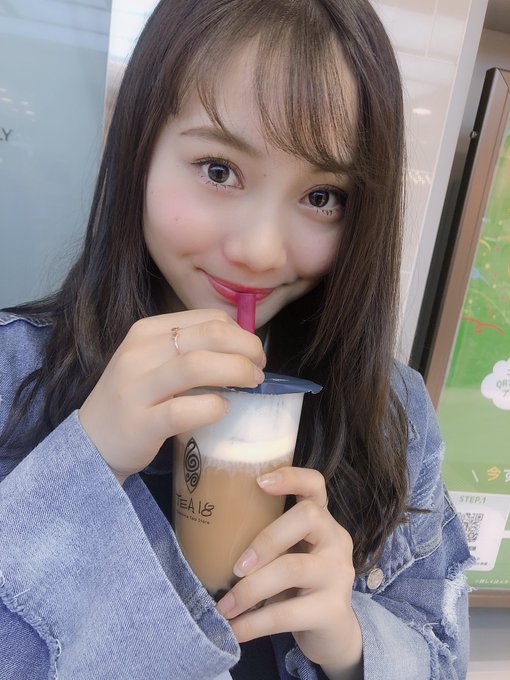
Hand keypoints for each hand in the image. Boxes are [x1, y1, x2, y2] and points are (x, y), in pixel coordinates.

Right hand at [78, 310, 264, 481]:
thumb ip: (189, 350)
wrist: (91, 441)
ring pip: (197, 365)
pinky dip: (212, 407)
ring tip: (252, 384)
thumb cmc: (134, 399)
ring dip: (236, 371)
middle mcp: (139, 353)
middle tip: (259, 368)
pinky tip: (223, 409)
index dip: (241, 333)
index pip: (207, 318)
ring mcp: (137, 388)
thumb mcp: (153, 362)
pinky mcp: (140, 423)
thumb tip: (244, 347)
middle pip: (209, 335)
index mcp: (146, 331)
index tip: (253, 353)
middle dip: (246, 349)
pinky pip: (184, 410)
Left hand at [216, 467, 362, 679]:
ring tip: (224, 606)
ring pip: (293, 568)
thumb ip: (267, 541)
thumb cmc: (299, 586)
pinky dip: (253, 623)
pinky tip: (233, 630)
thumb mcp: (288, 556)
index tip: (258, 481)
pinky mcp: (333, 610)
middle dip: (265, 539)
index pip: (315, 485)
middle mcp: (336, 540)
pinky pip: (287, 613)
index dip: (291, 477)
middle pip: (306, 517)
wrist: (333, 635)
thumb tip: (207, 537)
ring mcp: (339, 574)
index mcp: (322, 520)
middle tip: (236, 567)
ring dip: (250, 588)